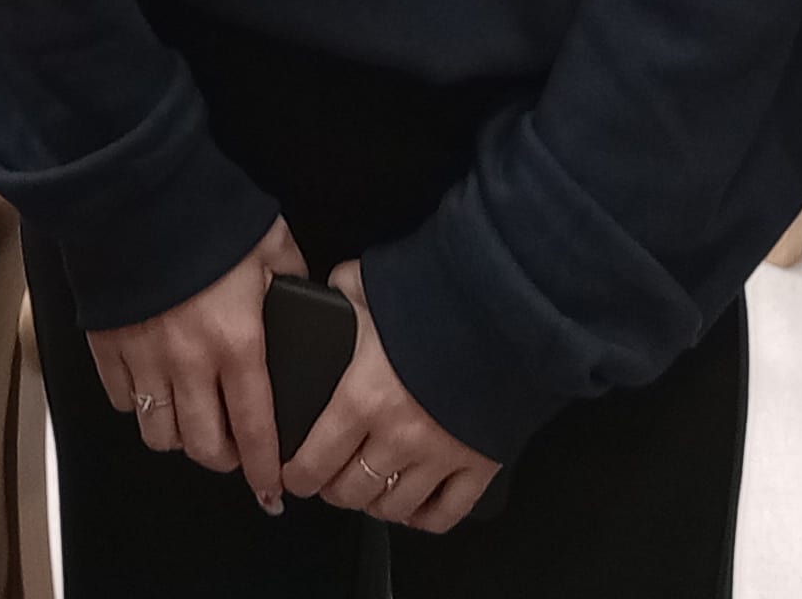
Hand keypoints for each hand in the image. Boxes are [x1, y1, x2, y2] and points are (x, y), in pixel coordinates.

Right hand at [85, 220, 306, 514]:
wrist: (137, 190)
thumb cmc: (207, 214)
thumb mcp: (270, 242)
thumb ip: (293, 279)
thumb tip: (310, 298)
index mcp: (237, 342)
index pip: (256, 428)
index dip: (265, 469)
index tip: (273, 490)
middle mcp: (189, 362)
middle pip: (203, 446)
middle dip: (224, 459)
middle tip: (234, 451)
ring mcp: (144, 358)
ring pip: (159, 433)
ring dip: (180, 437)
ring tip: (193, 422)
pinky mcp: (108, 346)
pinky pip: (123, 401)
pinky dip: (139, 405)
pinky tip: (155, 390)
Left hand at [281, 260, 501, 534]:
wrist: (507, 307)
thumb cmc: (439, 296)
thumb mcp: (372, 283)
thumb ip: (342, 294)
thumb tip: (326, 294)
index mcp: (363, 397)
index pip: (315, 460)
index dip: (299, 475)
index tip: (294, 475)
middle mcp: (398, 436)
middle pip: (352, 490)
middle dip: (335, 489)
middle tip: (331, 480)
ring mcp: (440, 456)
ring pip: (394, 507)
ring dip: (376, 504)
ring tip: (370, 490)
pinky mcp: (479, 464)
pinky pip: (446, 513)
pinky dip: (425, 518)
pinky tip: (415, 507)